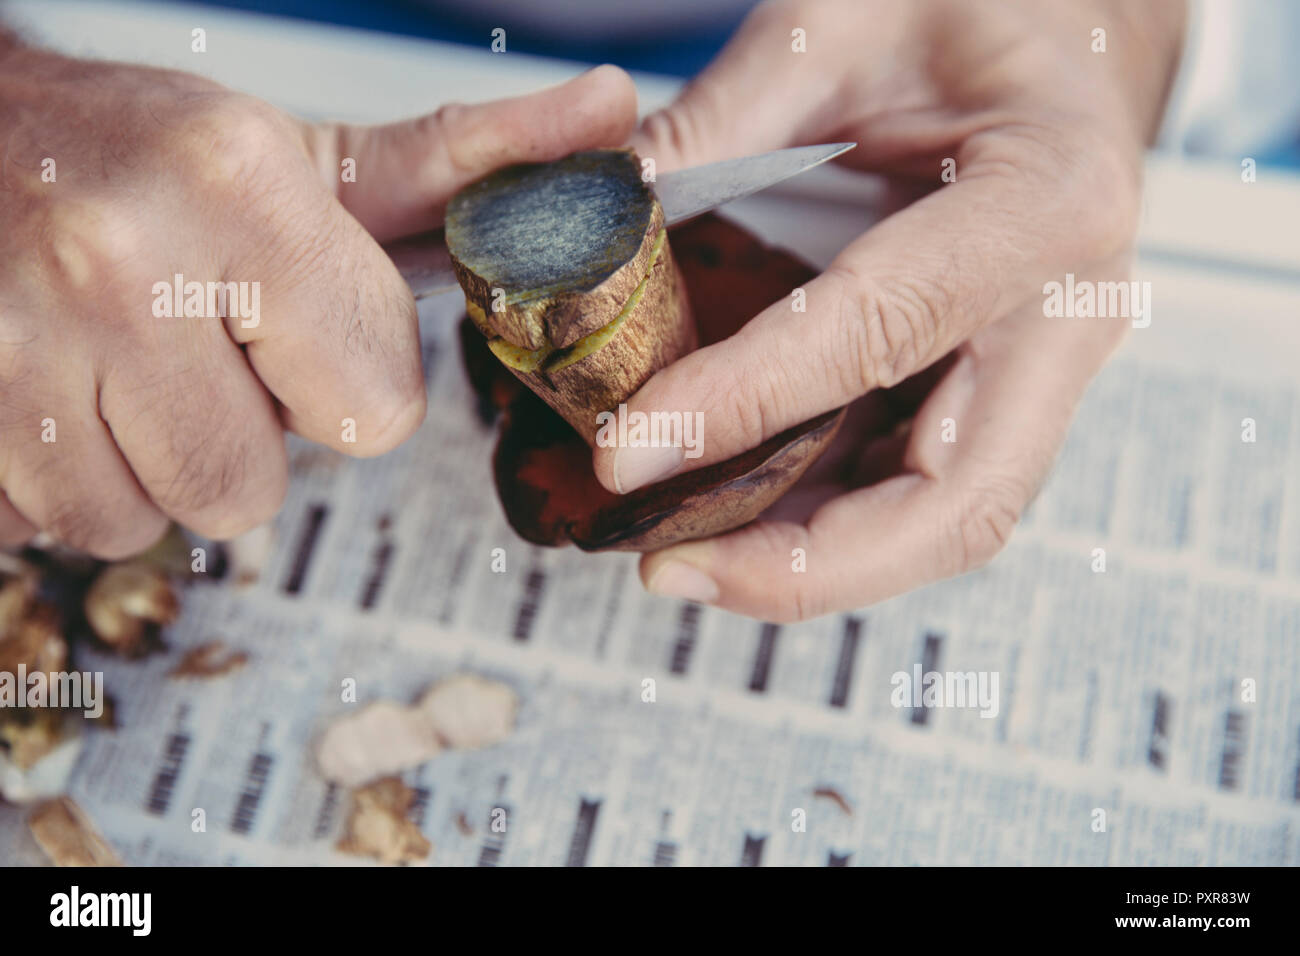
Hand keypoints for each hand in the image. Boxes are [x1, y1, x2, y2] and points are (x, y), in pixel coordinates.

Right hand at [0, 44, 635, 556]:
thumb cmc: (146, 152)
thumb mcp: (308, 155)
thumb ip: (465, 159)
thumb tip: (614, 113)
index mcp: (242, 191)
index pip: (374, 410)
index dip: (344, 385)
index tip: (297, 333)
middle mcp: (123, 265)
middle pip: (251, 491)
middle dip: (241, 439)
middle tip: (198, 351)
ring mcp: (18, 347)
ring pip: (148, 520)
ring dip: (152, 464)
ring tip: (127, 366)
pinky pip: (48, 526)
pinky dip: (68, 479)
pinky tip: (61, 390)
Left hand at [593, 0, 1184, 620]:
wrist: (1067, 32)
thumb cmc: (973, 8)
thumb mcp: (838, 22)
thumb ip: (719, 123)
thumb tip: (597, 222)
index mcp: (1048, 200)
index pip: (881, 334)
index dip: (746, 406)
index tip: (628, 454)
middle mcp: (1070, 311)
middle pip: (957, 501)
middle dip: (807, 564)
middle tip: (670, 566)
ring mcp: (1049, 364)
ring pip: (948, 520)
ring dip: (816, 565)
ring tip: (690, 557)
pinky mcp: (1010, 389)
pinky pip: (927, 489)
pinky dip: (835, 526)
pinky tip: (745, 517)